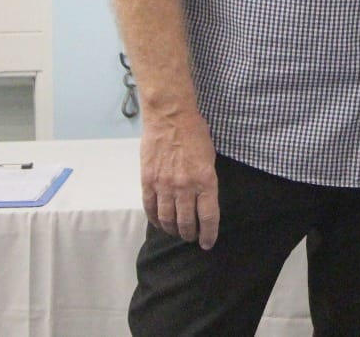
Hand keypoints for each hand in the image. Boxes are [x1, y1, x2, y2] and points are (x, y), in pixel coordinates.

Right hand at [139, 109, 219, 248]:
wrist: (170, 117)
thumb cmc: (195, 132)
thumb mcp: (211, 157)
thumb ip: (207, 180)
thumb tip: (204, 199)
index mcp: (205, 180)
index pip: (209, 217)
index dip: (209, 234)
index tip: (208, 243)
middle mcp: (185, 187)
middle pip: (187, 221)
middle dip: (190, 234)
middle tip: (191, 238)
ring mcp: (164, 185)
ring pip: (167, 218)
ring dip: (173, 230)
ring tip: (177, 233)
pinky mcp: (148, 181)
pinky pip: (150, 207)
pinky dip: (155, 219)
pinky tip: (160, 223)